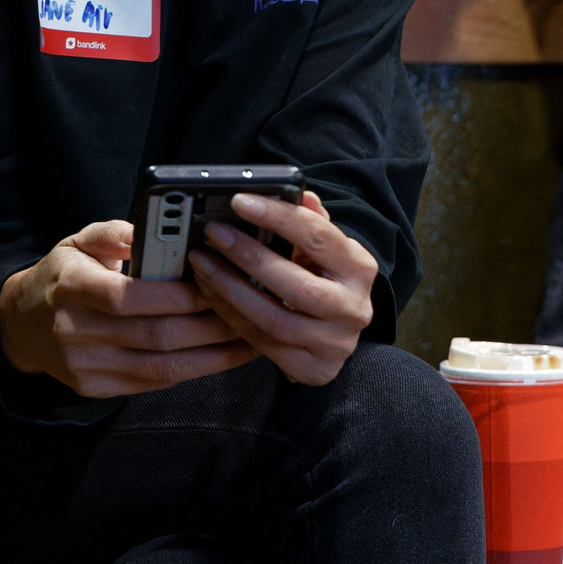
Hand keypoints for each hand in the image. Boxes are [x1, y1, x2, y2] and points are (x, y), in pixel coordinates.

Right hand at [0, 220, 252, 396]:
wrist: (23, 326)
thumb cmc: (64, 275)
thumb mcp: (79, 241)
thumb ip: (118, 232)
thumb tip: (155, 229)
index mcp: (70, 285)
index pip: (127, 297)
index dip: (176, 295)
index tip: (217, 282)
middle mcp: (74, 331)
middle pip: (155, 335)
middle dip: (210, 324)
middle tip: (251, 308)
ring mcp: (85, 366)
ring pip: (162, 367)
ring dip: (214, 354)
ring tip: (251, 336)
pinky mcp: (96, 388)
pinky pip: (154, 384)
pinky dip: (195, 370)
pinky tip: (224, 356)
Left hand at [188, 191, 378, 386]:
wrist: (339, 338)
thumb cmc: (327, 282)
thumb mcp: (326, 251)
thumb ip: (312, 223)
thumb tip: (301, 194)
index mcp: (359, 268)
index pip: (317, 237)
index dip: (277, 216)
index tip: (239, 201)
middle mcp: (353, 307)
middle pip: (295, 284)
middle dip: (248, 256)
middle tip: (214, 234)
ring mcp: (333, 343)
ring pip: (274, 319)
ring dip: (231, 290)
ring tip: (203, 265)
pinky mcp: (313, 369)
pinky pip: (262, 342)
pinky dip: (231, 316)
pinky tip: (211, 294)